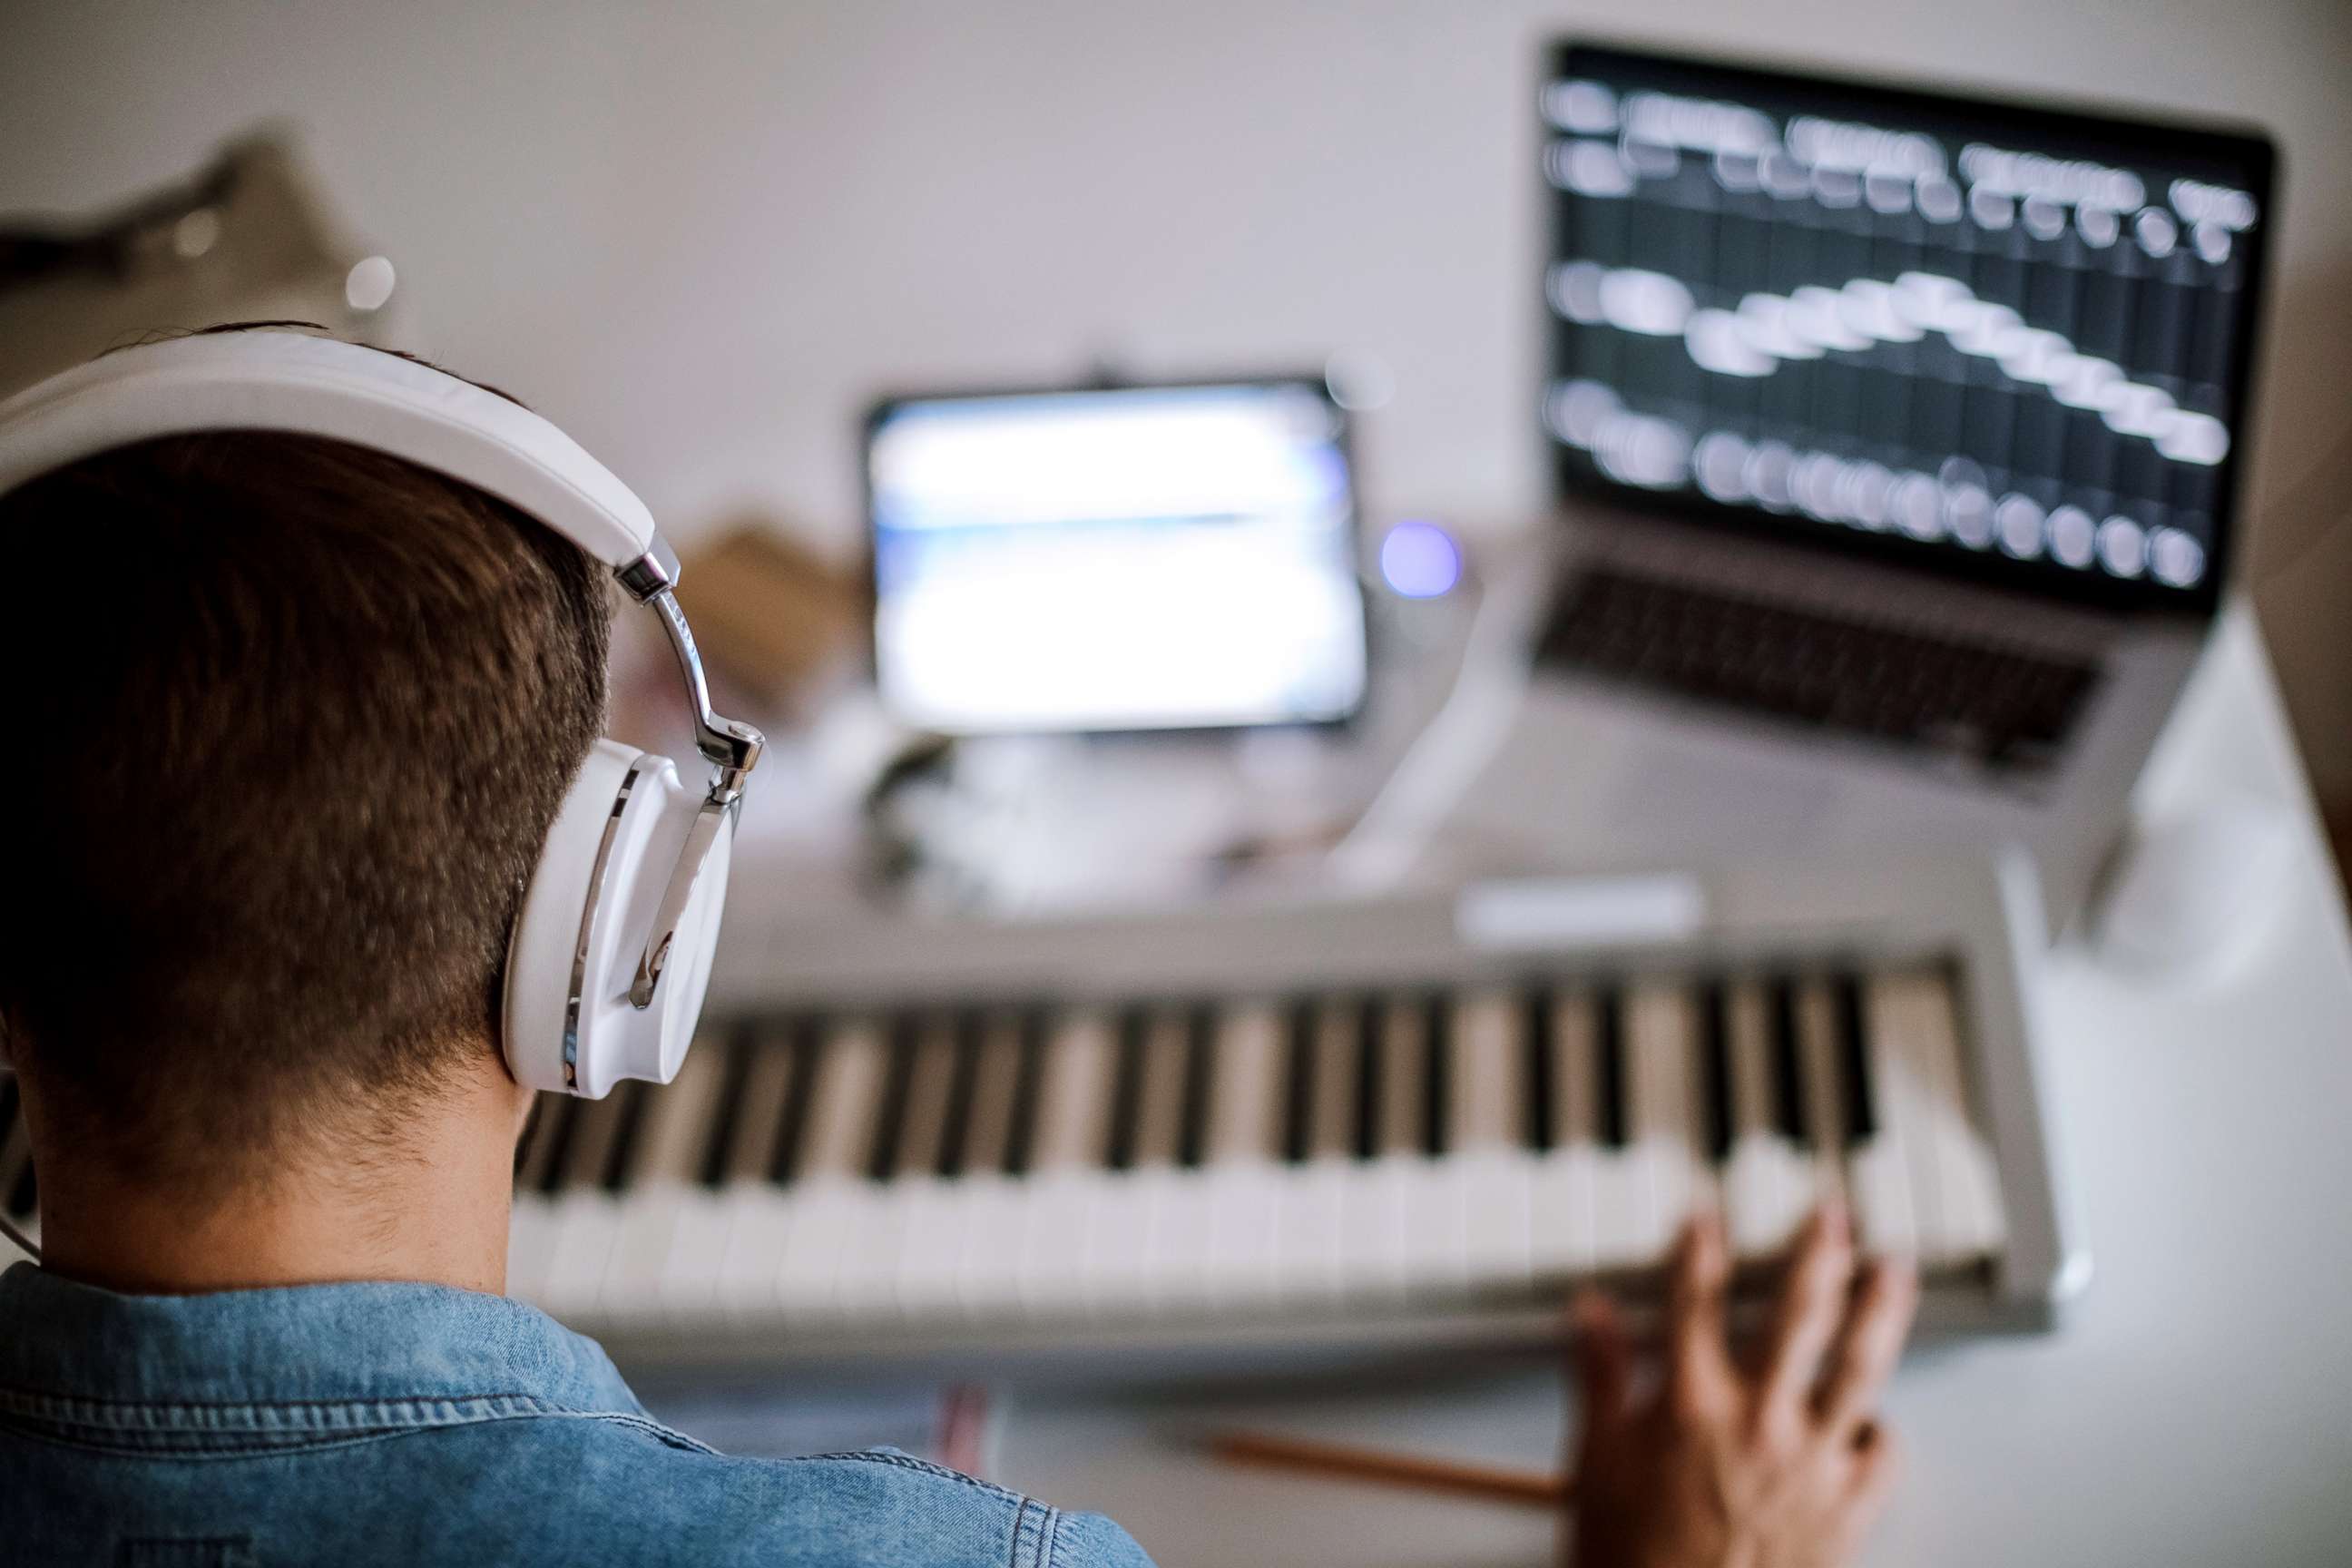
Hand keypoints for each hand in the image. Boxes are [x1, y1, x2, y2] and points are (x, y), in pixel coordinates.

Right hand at [1563, 1203, 1916, 1567]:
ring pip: (1860, 1370)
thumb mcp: (1593, 1463)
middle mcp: (1759, 1423)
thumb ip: (1598, 1378)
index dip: (1699, 1247)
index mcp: (1691, 1406)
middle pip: (1800, 1316)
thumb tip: (1590, 1313)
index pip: (1696, 1300)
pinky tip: (1881, 1413)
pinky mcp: (1846, 1513)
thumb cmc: (1630, 1559)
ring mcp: (1811, 1466)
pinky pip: (1884, 1457)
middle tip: (1833, 1213)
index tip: (1705, 1213)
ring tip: (1895, 1271)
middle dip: (1818, 1254)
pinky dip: (1885, 1429)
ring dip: (1882, 1312)